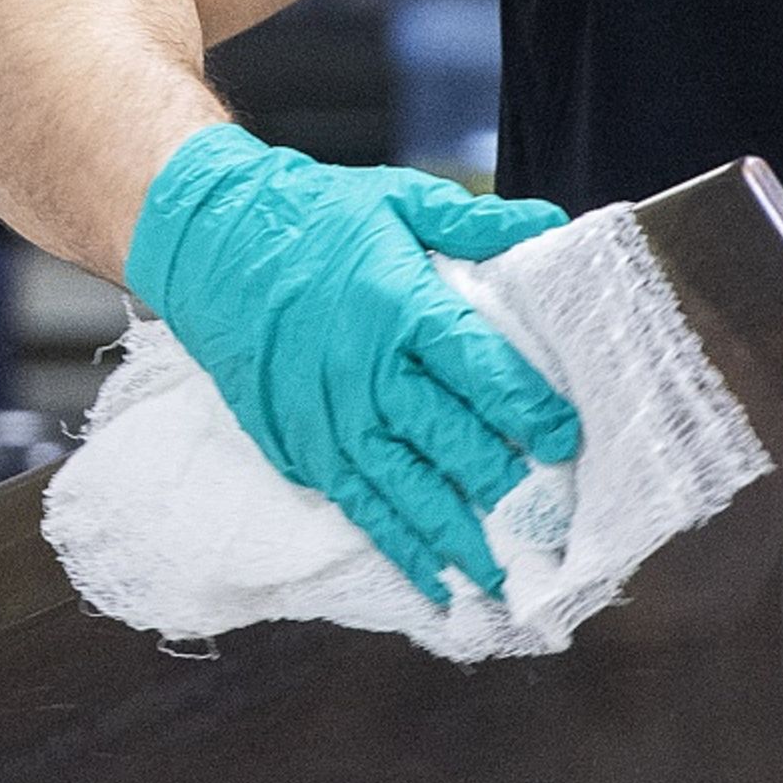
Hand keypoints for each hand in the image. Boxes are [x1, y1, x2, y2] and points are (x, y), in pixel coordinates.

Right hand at [123, 122, 576, 601]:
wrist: (215, 245)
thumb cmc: (313, 220)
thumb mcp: (398, 200)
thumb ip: (473, 221)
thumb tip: (548, 221)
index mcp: (403, 308)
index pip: (481, 370)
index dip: (528, 410)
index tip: (566, 442)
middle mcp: (369, 373)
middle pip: (451, 441)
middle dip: (505, 488)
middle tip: (550, 526)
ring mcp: (333, 418)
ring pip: (408, 490)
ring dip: (458, 538)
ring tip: (502, 579)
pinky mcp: (304, 447)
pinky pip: (360, 507)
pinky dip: (399, 548)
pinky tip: (435, 581)